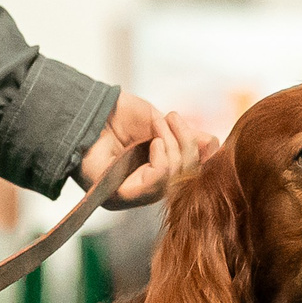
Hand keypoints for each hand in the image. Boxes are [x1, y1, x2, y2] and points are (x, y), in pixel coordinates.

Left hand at [77, 93, 216, 207]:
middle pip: (185, 182)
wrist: (88, 106)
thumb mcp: (160, 123)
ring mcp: (130, 196)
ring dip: (175, 146)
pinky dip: (163, 159)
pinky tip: (155, 142)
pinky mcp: (117, 196)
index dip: (203, 159)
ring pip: (173, 183)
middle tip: (173, 118)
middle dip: (187, 147)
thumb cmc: (117, 115)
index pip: (191, 179)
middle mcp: (142, 191)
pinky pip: (157, 183)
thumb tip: (212, 145)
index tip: (204, 136)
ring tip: (162, 122)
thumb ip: (184, 138)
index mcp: (154, 175)